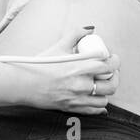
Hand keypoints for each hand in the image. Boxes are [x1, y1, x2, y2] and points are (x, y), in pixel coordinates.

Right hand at [3, 26, 119, 114]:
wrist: (24, 83)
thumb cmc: (40, 64)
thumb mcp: (59, 46)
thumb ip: (76, 34)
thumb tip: (91, 29)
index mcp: (80, 67)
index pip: (109, 66)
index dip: (115, 61)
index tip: (112, 58)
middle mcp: (81, 84)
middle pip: (111, 84)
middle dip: (115, 76)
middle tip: (111, 71)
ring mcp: (77, 98)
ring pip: (104, 99)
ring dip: (107, 91)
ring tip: (103, 84)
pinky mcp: (71, 108)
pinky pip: (93, 110)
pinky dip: (99, 106)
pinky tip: (98, 98)